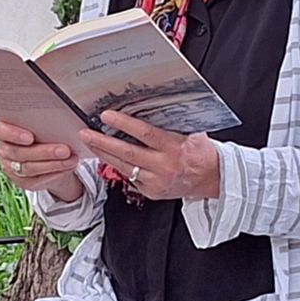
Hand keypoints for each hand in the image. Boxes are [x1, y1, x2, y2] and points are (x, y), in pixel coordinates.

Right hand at [0, 119, 83, 201]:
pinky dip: (55, 173)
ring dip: (53, 164)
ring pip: (29, 168)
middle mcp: (3, 149)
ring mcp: (10, 167)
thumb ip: (39, 120)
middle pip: (19, 152)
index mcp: (1, 130)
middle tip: (64, 150)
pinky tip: (67, 167)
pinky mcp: (22, 181)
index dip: (12, 134)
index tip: (30, 137)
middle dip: (44, 152)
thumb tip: (57, 119)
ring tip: (70, 159)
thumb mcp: (38, 122)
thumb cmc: (40, 131)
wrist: (46, 151)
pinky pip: (37, 179)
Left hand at [81, 110, 221, 200]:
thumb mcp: (192, 134)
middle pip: (127, 153)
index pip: (144, 134)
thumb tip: (149, 108)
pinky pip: (130, 178)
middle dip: (103, 142)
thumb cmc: (202, 154)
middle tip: (85, 133)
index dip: (124, 124)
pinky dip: (117, 167)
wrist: (213, 180)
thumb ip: (171, 125)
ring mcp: (156, 182)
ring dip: (104, 154)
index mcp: (174, 148)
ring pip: (123, 167)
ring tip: (89, 143)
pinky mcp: (152, 192)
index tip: (106, 116)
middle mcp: (164, 166)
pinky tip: (106, 157)